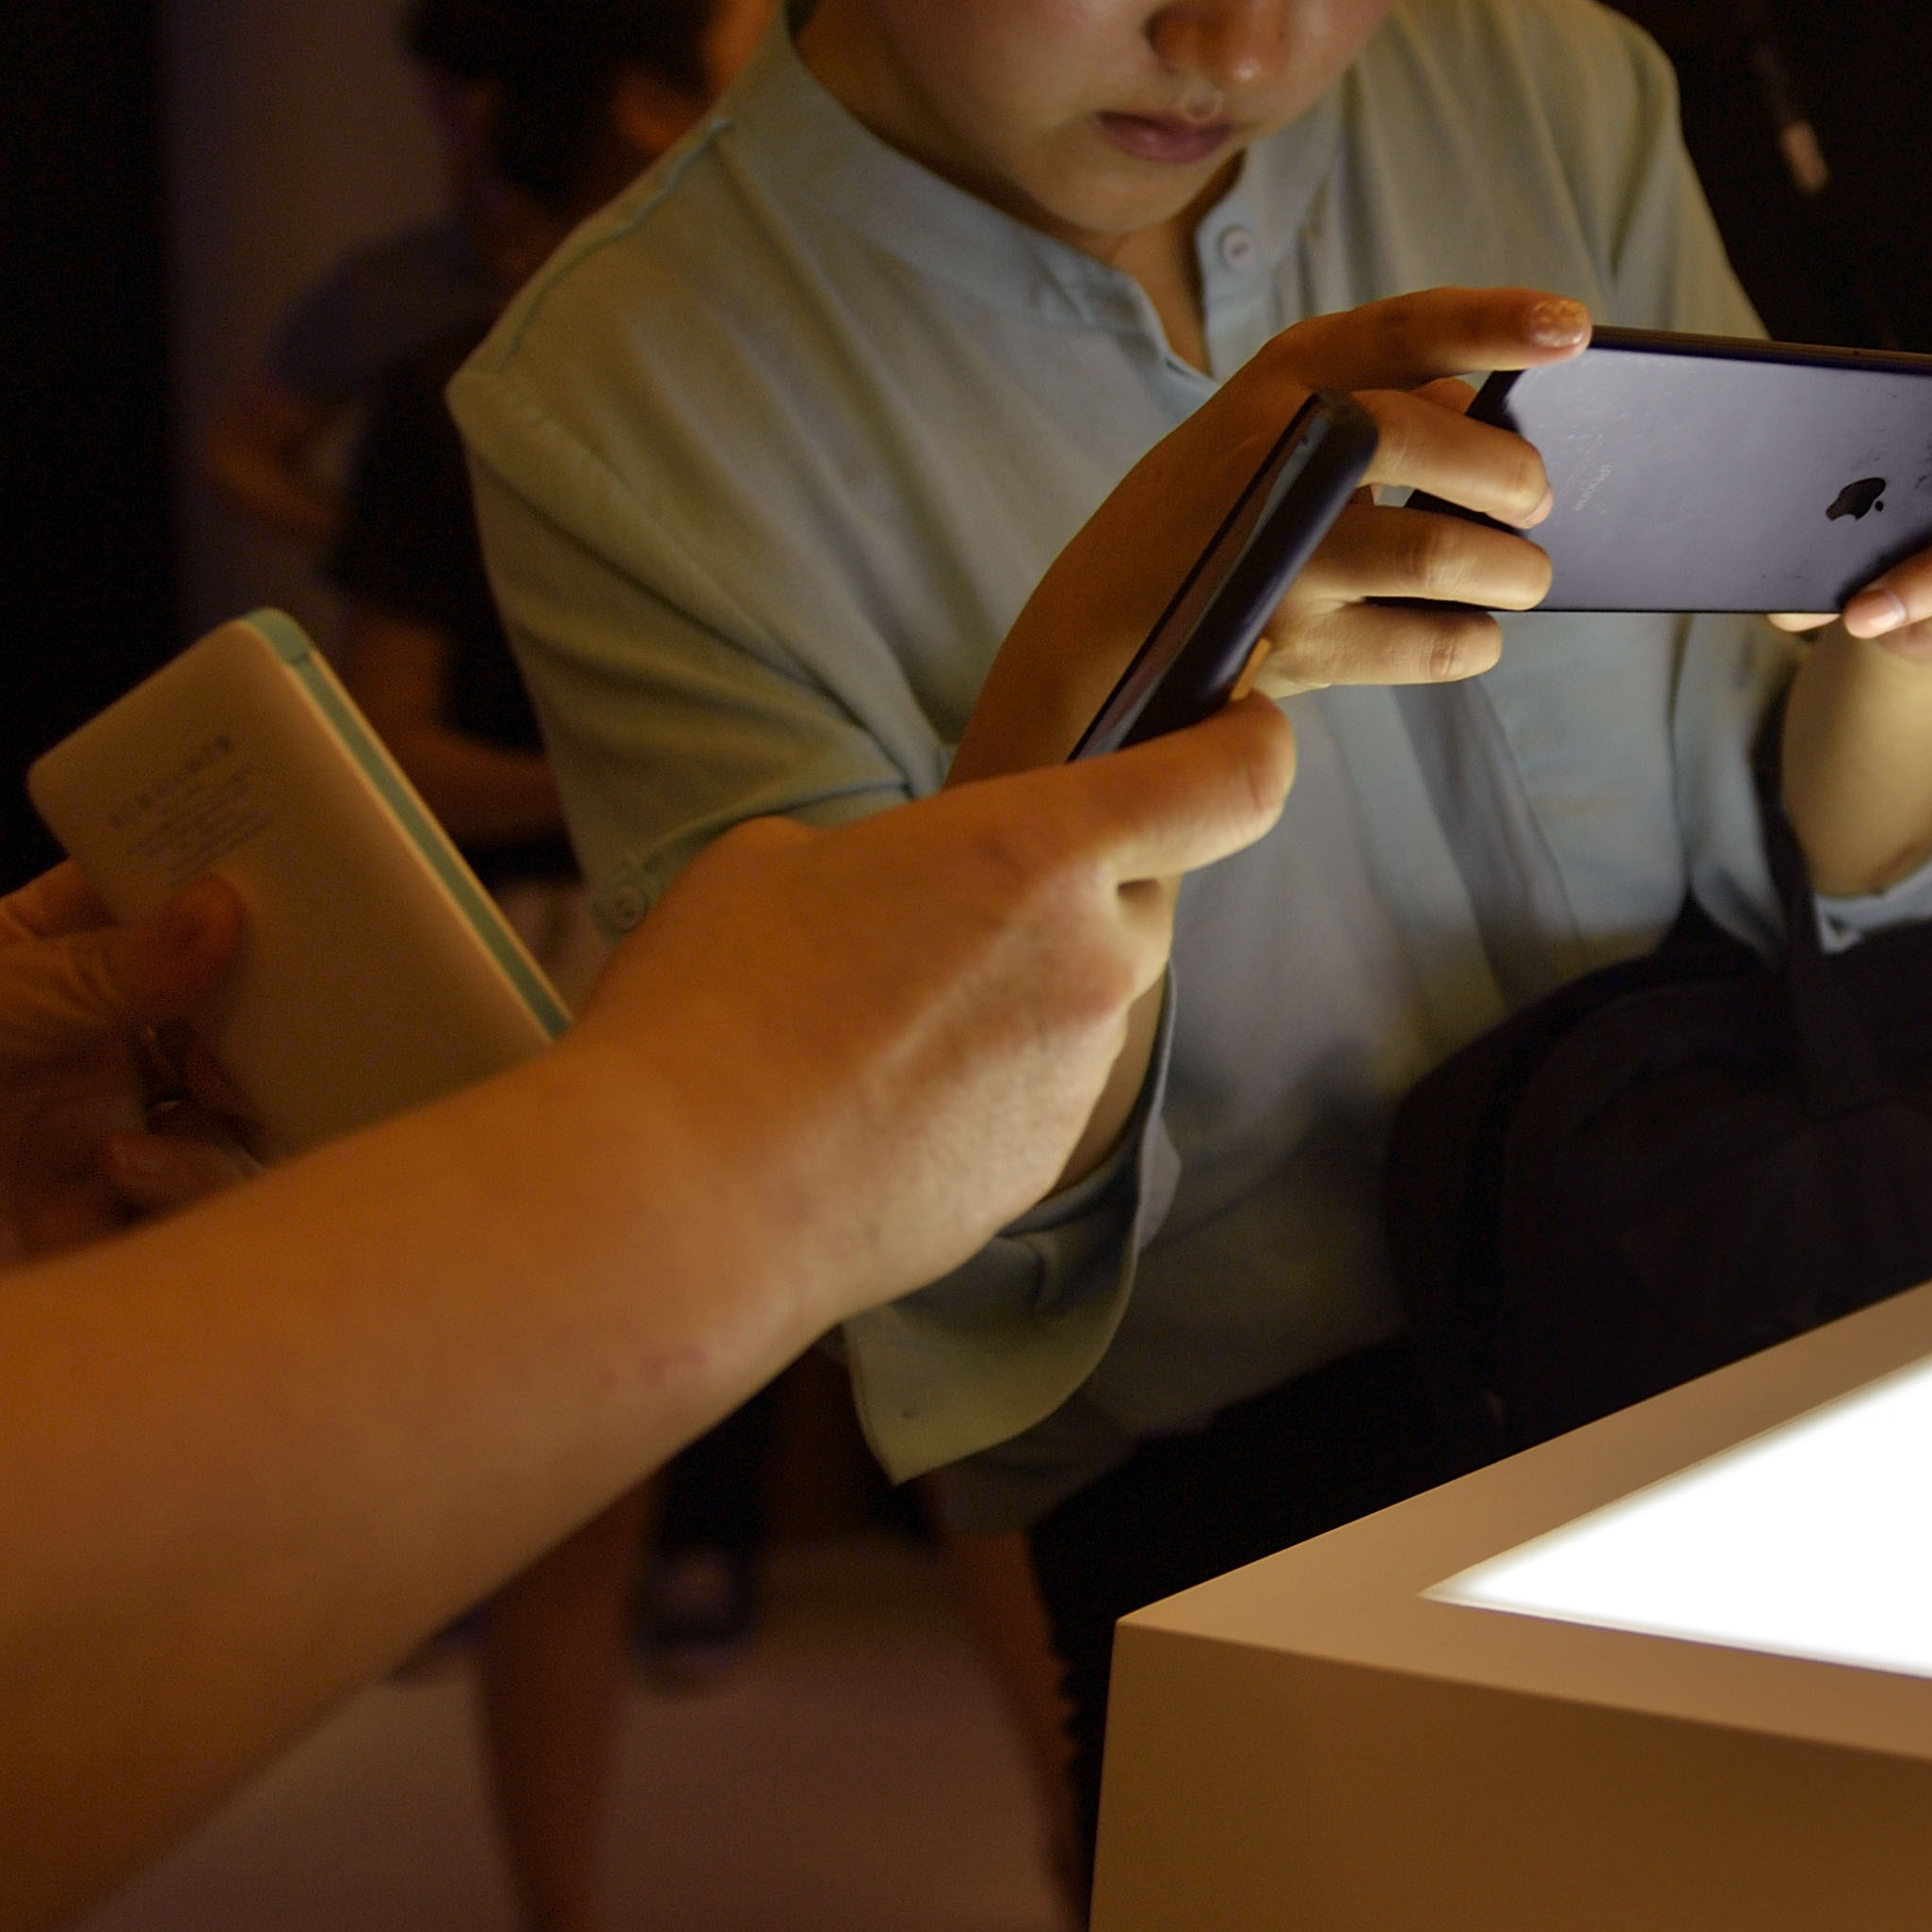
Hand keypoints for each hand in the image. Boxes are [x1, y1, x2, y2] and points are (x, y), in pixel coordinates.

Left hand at [0, 867, 260, 1308]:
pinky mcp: (99, 1239)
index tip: (293, 880)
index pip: (159, 903)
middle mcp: (85, 1054)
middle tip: (282, 1017)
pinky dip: (188, 1184)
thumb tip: (221, 910)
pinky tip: (122, 1174)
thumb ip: (82, 975)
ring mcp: (98, 1145)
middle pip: (228, 1015)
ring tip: (187, 1106)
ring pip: (236, 1113)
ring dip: (236, 1106)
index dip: (229, 886)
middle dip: (271, 1014)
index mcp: (40, 970)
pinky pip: (197, 1208)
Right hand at [575, 697, 1295, 1317]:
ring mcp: (1075, 1076)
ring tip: (878, 1017)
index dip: (1251, 744)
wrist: (680, 1207)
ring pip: (1084, 1000)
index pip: (1232, 784)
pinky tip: (875, 1100)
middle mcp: (1091, 962)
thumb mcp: (781, 862)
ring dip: (1019, 990)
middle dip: (1078, 886)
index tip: (1243, 724)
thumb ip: (898, 855)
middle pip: (1141, 896)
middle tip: (963, 901)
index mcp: (1040, 852)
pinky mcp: (1040, 1164)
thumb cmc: (710, 1011)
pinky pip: (1038, 1090)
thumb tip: (912, 894)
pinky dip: (984, 1080)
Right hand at [957, 289, 1587, 776]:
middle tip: (1536, 499)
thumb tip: (1483, 403)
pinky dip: (1472, 637)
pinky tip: (1468, 627)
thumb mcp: (1274, 428)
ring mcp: (1279, 557)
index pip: (1400, 331)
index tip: (1571, 324)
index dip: (1491, 321)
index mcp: (1280, 385)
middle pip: (1425, 441)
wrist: (1102, 633)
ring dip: (1512, 569)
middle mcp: (1273, 457)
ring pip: (1440, 552)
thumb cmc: (1220, 515)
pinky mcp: (1293, 649)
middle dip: (1511, 475)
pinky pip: (1432, 644)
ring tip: (1524, 574)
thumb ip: (1375, 399)